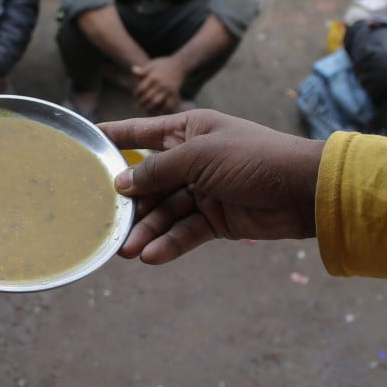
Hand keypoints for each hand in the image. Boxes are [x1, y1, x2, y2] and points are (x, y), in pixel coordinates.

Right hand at [98, 110, 322, 264]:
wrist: (304, 190)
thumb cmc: (253, 157)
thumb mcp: (200, 156)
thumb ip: (158, 169)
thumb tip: (121, 182)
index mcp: (187, 130)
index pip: (139, 133)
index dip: (111, 139)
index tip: (81, 147)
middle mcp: (191, 159)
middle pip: (148, 181)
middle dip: (127, 203)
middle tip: (104, 223)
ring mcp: (203, 190)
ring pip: (164, 212)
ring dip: (146, 230)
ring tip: (127, 249)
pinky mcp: (216, 219)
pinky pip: (185, 232)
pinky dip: (169, 244)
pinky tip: (152, 256)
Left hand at [132, 57, 184, 113]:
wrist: (179, 65)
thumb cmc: (163, 64)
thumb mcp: (152, 65)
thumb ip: (143, 70)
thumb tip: (133, 70)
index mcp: (153, 77)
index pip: (141, 89)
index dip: (136, 95)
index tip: (135, 97)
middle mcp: (160, 84)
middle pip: (147, 97)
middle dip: (141, 103)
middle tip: (138, 106)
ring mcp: (168, 90)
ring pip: (155, 103)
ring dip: (149, 108)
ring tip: (146, 110)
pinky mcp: (175, 94)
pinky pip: (168, 106)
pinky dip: (162, 111)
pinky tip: (158, 113)